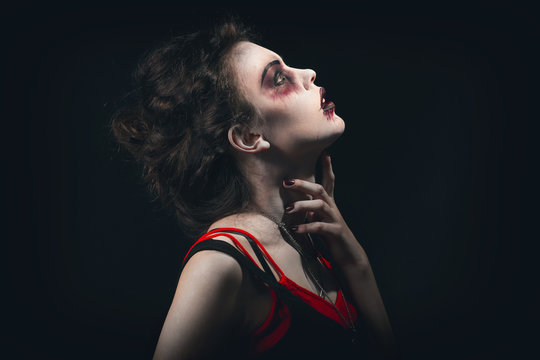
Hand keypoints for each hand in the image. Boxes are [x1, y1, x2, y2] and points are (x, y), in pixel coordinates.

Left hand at [283, 153, 366, 267]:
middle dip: (304, 184)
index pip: (329, 181)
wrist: (349, 255)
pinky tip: (296, 229)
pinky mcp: (335, 233)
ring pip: (320, 206)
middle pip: (320, 190)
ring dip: (302, 205)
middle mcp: (333, 209)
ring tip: (288, 209)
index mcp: (330, 204)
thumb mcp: (320, 220)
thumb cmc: (331, 236)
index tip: (325, 153)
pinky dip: (307, 227)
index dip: (327, 167)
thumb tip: (296, 204)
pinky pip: (320, 227)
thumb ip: (311, 211)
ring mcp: (335, 220)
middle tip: (286, 182)